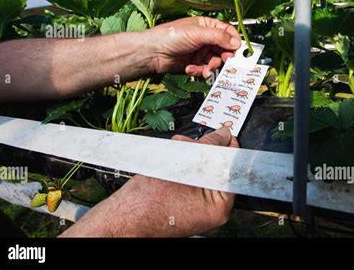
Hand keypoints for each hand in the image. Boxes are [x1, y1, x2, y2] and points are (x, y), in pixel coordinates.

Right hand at [60, 127, 237, 236]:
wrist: (121, 219)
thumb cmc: (146, 202)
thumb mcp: (182, 164)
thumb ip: (207, 148)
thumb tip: (223, 135)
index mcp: (218, 207)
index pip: (232, 170)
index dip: (227, 148)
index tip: (224, 134)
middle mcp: (211, 211)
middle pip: (216, 169)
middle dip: (202, 150)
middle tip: (190, 141)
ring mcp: (198, 209)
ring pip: (201, 172)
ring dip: (190, 156)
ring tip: (176, 147)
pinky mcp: (186, 206)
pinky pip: (191, 181)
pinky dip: (183, 167)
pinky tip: (173, 157)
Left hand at [148, 16, 240, 77]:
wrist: (152, 53)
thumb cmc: (170, 36)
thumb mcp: (197, 33)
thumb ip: (218, 37)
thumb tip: (236, 41)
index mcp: (207, 26)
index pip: (228, 32)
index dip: (234, 41)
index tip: (236, 49)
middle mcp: (205, 38)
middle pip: (224, 49)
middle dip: (223, 57)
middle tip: (222, 62)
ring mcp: (200, 52)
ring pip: (215, 61)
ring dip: (210, 67)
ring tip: (203, 69)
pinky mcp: (195, 64)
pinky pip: (205, 69)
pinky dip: (200, 71)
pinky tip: (191, 69)